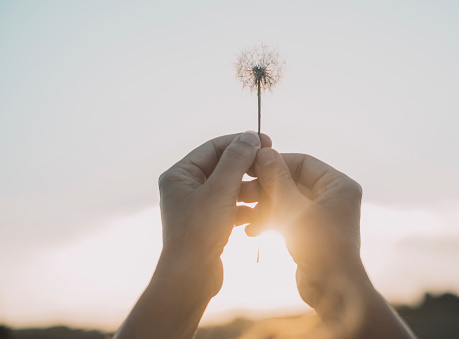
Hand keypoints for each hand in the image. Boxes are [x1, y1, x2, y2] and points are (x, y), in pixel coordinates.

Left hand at [158, 131, 270, 296]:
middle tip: (272, 164)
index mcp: (180, 174)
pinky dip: (247, 208)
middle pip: (224, 167)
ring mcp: (198, 206)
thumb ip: (236, 160)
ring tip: (271, 191)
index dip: (241, 143)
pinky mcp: (209, 223)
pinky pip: (232, 207)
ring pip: (231, 188)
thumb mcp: (220, 190)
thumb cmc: (199, 231)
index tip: (267, 142)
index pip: (214, 147)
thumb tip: (250, 136)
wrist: (191, 277)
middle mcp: (186, 187)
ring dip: (251, 189)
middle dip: (249, 167)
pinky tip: (262, 212)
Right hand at [248, 148, 362, 308]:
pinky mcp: (310, 231)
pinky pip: (287, 217)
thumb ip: (277, 180)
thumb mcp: (293, 209)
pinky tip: (251, 230)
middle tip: (241, 191)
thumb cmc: (320, 247)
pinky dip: (270, 220)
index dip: (275, 163)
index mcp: (338, 185)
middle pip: (292, 181)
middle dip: (265, 188)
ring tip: (242, 213)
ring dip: (264, 206)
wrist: (331, 289)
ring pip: (286, 200)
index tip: (250, 166)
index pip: (302, 162)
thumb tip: (264, 152)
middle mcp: (332, 196)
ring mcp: (321, 214)